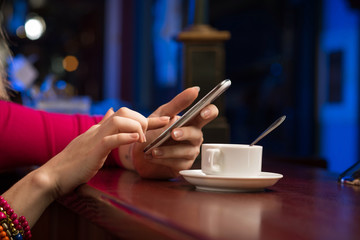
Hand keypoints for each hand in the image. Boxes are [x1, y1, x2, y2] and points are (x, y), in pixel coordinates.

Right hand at [41, 107, 168, 196]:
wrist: (54, 175)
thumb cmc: (75, 162)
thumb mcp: (91, 141)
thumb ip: (102, 127)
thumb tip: (110, 111)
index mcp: (101, 128)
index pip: (126, 116)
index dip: (149, 118)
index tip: (167, 120)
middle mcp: (99, 129)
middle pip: (124, 112)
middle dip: (143, 120)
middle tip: (148, 136)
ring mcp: (95, 137)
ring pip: (119, 120)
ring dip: (136, 127)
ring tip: (141, 140)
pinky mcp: (93, 150)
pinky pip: (111, 139)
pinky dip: (125, 137)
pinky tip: (136, 140)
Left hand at [131, 87, 218, 178]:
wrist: (138, 151)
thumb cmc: (153, 130)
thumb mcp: (162, 114)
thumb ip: (178, 103)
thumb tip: (195, 90)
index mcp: (192, 121)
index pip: (208, 114)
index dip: (210, 112)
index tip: (204, 112)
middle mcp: (194, 136)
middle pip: (197, 134)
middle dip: (185, 133)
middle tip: (173, 133)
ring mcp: (190, 151)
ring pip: (186, 151)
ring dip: (169, 150)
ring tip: (153, 150)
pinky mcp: (183, 165)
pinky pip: (178, 163)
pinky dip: (164, 159)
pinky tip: (153, 156)